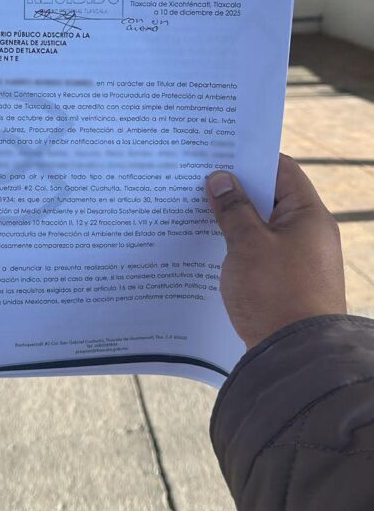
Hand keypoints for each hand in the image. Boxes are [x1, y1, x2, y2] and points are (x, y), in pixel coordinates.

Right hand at [206, 154, 345, 348]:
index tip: (219, 154)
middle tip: (200, 182)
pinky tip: (213, 249)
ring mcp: (301, 259)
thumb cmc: (276, 294)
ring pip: (263, 228)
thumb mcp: (248, 245)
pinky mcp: (289, 283)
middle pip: (271, 198)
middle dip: (236, 191)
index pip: (282, 170)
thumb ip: (233, 209)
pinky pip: (262, 253)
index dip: (251, 159)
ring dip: (235, 221)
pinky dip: (240, 247)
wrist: (296, 357)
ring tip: (200, 213)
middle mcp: (310, 234)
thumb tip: (221, 180)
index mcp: (309, 215)